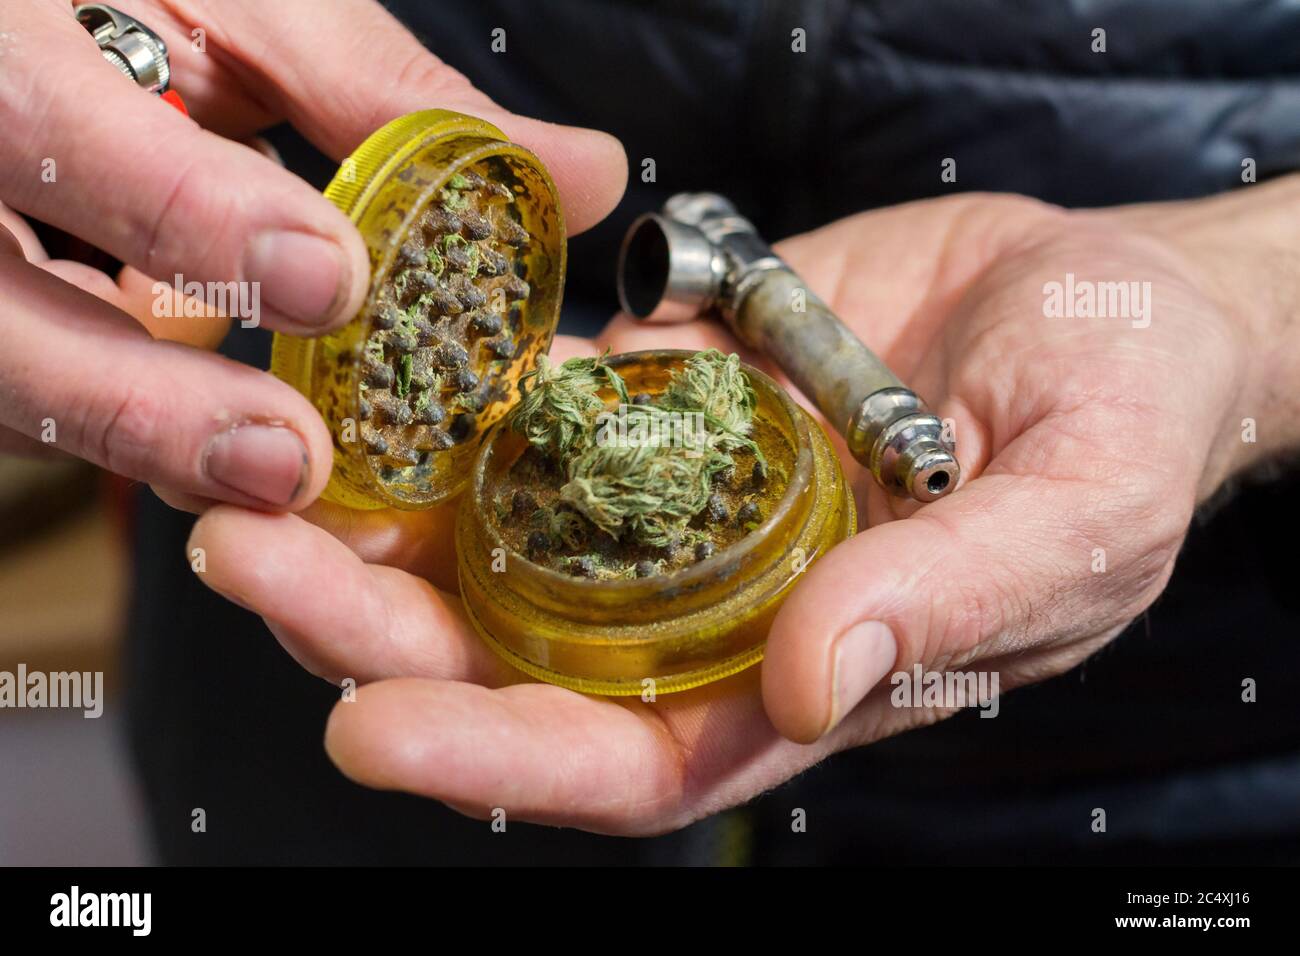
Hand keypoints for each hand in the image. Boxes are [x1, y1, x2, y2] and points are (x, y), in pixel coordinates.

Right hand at [0, 0, 624, 509]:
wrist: (32, 37)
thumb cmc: (124, 2)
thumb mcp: (242, 10)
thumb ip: (385, 96)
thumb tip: (573, 173)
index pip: (41, 118)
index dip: (184, 212)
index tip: (324, 278)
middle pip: (0, 323)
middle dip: (140, 404)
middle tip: (286, 458)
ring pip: (16, 391)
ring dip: (144, 444)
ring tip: (276, 473)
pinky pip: (38, 406)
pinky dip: (136, 426)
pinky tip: (223, 427)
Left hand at [189, 179, 1299, 833]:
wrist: (1109, 300)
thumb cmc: (1128, 420)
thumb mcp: (1076, 512)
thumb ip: (948, 602)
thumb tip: (812, 680)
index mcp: (805, 671)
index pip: (629, 757)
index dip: (499, 762)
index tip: (367, 733)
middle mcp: (717, 599)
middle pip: (519, 648)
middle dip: (377, 624)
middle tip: (248, 558)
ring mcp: (683, 490)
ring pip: (502, 530)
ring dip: (382, 512)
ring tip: (266, 468)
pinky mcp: (674, 389)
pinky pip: (547, 401)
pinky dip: (463, 391)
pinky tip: (379, 364)